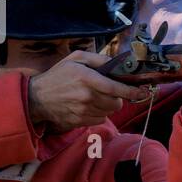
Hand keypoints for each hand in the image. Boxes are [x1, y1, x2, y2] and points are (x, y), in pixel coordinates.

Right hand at [28, 51, 150, 132]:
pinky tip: (88, 106)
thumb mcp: (76, 59)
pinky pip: (100, 119)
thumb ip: (99, 59)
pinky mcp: (80, 121)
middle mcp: (86, 96)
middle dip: (117, 97)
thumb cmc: (58, 75)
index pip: (116, 88)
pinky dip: (99, 113)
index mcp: (86, 78)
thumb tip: (119, 64)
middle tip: (108, 91)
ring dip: (107, 105)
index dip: (132, 91)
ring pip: (109, 112)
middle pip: (116, 103)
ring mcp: (83, 111)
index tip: (143, 92)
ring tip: (94, 97)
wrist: (37, 97)